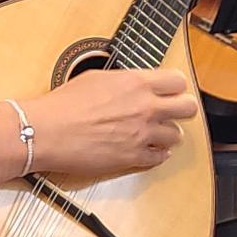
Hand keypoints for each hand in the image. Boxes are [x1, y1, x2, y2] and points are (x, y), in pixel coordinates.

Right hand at [28, 66, 200, 175]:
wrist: (48, 131)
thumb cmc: (64, 104)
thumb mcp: (97, 77)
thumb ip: (125, 82)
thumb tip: (135, 84)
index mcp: (137, 83)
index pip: (178, 81)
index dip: (175, 87)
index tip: (169, 91)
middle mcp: (146, 108)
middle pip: (188, 108)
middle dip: (181, 110)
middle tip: (170, 112)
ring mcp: (142, 135)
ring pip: (177, 136)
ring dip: (167, 134)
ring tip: (154, 133)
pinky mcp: (133, 158)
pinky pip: (160, 158)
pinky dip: (156, 155)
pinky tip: (148, 150)